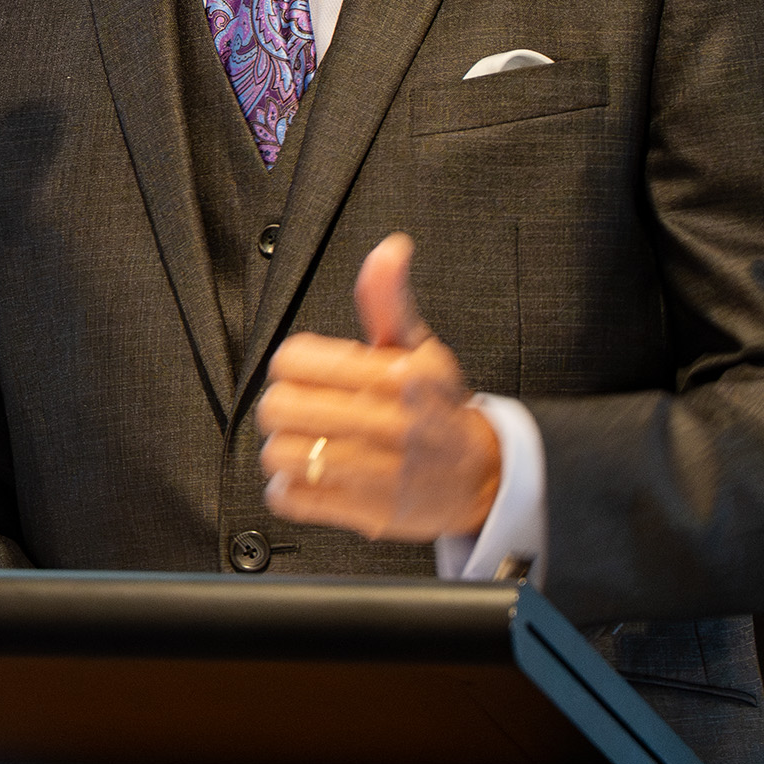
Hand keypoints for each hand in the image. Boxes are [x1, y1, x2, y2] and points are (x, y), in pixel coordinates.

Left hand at [255, 232, 501, 540]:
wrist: (483, 477)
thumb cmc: (439, 408)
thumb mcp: (420, 347)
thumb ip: (388, 299)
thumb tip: (389, 250)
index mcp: (397, 376)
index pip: (295, 359)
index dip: (293, 364)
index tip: (309, 372)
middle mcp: (389, 423)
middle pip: (280, 408)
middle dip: (283, 406)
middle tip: (302, 409)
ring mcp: (377, 473)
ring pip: (280, 454)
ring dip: (284, 450)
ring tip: (307, 443)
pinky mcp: (365, 513)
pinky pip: (291, 499)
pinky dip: (290, 490)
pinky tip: (312, 477)